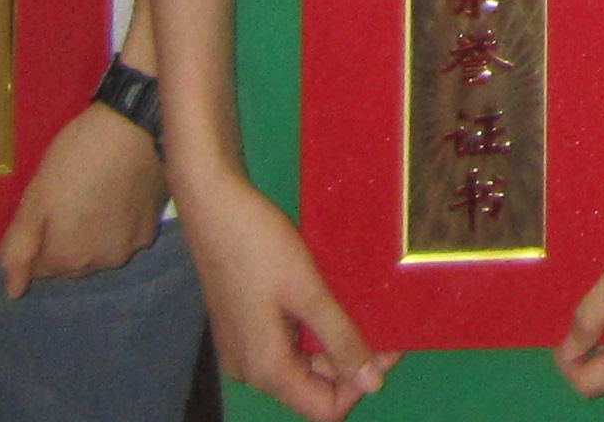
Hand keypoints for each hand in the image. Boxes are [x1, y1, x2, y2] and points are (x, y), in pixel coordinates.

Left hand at [0, 94, 166, 296]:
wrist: (134, 126)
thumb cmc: (75, 158)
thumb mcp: (36, 198)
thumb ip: (19, 248)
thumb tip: (13, 292)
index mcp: (68, 259)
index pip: (39, 268)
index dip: (37, 238)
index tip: (45, 208)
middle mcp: (102, 264)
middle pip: (71, 261)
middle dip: (65, 239)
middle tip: (68, 198)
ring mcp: (131, 249)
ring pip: (99, 250)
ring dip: (92, 234)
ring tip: (94, 196)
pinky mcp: (152, 229)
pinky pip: (124, 237)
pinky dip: (117, 224)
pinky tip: (118, 195)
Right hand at [177, 163, 388, 416]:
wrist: (214, 203)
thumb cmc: (259, 246)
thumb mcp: (309, 293)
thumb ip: (341, 341)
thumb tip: (374, 386)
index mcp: (266, 370)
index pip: (324, 409)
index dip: (360, 385)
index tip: (389, 348)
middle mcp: (252, 369)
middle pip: (314, 386)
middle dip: (352, 361)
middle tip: (387, 324)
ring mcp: (245, 347)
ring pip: (302, 361)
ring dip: (335, 341)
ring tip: (367, 310)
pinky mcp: (246, 324)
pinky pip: (288, 341)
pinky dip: (314, 327)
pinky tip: (335, 300)